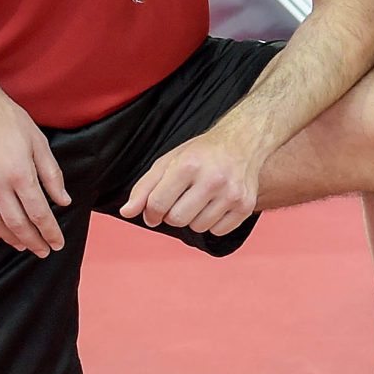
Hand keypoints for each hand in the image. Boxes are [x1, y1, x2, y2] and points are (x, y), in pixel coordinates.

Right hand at [0, 89, 70, 255]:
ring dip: (11, 238)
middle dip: (33, 241)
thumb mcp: (39, 143)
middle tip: (43, 251)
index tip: (58, 243)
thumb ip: (52, 175)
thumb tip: (63, 201)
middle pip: (18, 224)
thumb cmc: (9, 121)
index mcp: (20, 174)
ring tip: (23, 245)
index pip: (39, 213)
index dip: (50, 232)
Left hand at [119, 124, 269, 236]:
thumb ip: (144, 188)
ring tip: (200, 199)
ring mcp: (232, 194)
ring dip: (193, 218)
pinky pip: (217, 231)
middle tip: (180, 200)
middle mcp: (213, 179)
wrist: (243, 142)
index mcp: (188, 165)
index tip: (153, 211)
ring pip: (198, 227)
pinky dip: (212, 223)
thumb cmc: (201, 153)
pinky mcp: (245, 206)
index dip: (150, 213)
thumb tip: (127, 212)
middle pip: (177, 219)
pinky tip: (216, 204)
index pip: (158, 204)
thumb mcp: (168, 162)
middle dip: (172, 214)